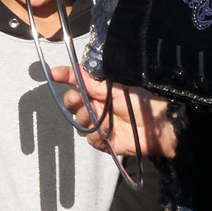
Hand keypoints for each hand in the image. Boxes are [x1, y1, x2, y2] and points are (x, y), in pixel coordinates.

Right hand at [54, 73, 177, 158]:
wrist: (158, 125)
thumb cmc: (141, 102)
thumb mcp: (114, 88)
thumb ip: (91, 82)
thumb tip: (72, 69)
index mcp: (99, 91)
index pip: (77, 82)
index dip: (65, 77)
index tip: (54, 74)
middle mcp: (98, 106)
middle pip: (73, 104)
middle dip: (72, 101)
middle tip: (78, 99)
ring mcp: (100, 124)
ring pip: (80, 122)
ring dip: (87, 119)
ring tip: (99, 118)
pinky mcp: (105, 141)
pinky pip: (91, 139)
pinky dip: (97, 136)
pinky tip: (108, 132)